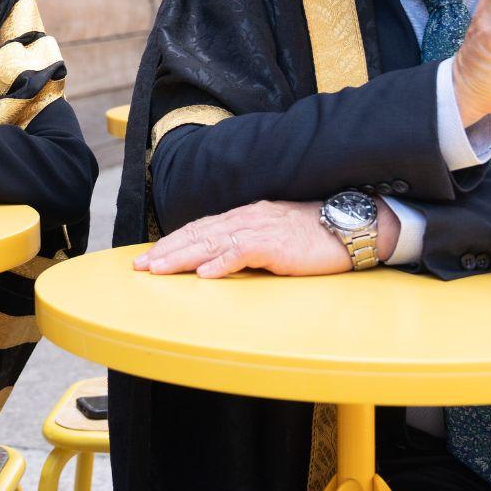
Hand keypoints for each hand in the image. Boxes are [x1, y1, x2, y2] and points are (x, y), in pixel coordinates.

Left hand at [133, 200, 350, 278]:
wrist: (351, 226)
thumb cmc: (316, 235)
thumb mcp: (275, 235)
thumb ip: (249, 243)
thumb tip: (221, 260)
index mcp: (247, 216)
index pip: (202, 228)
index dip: (174, 241)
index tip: (150, 256)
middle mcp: (249, 218)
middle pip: (198, 233)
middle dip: (166, 250)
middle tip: (140, 266)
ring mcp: (261, 229)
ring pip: (212, 241)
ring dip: (182, 256)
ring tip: (158, 269)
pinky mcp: (277, 244)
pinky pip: (243, 252)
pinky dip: (221, 262)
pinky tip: (204, 274)